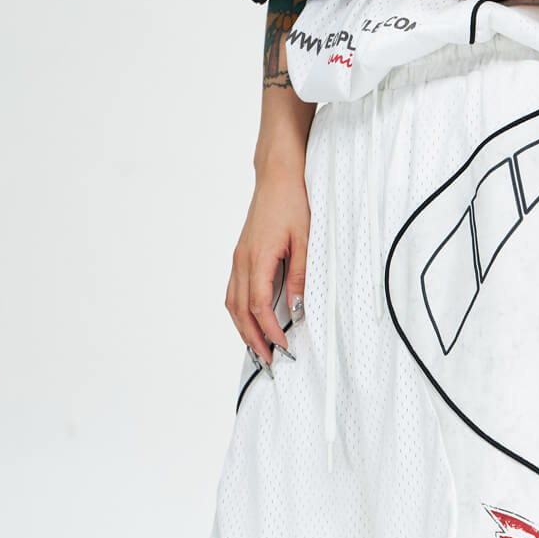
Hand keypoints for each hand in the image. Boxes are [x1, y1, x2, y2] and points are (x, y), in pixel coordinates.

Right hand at [225, 160, 310, 366]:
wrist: (277, 176)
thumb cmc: (293, 202)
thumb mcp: (305, 240)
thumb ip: (300, 276)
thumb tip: (297, 309)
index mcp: (257, 258)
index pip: (260, 307)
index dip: (270, 332)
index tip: (284, 348)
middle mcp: (241, 261)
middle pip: (241, 311)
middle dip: (253, 339)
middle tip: (269, 361)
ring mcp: (237, 258)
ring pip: (233, 304)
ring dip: (243, 329)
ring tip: (258, 349)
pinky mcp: (239, 256)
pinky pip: (233, 292)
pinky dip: (240, 313)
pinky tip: (251, 323)